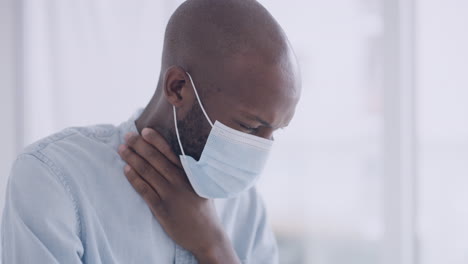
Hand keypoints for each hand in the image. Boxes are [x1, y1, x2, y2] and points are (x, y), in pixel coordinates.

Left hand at [118, 128, 239, 263]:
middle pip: (155, 159)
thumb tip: (175, 156)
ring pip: (147, 172)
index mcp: (190, 174)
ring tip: (121, 149)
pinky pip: (144, 190)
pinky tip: (125, 170)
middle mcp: (179, 181)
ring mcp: (170, 195)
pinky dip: (134, 179)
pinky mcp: (162, 209)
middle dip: (139, 146)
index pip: (170, 152)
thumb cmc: (203, 209)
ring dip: (132, 159)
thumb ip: (190, 172)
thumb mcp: (202, 186)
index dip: (156, 140)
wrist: (207, 235)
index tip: (144, 131)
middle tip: (127, 136)